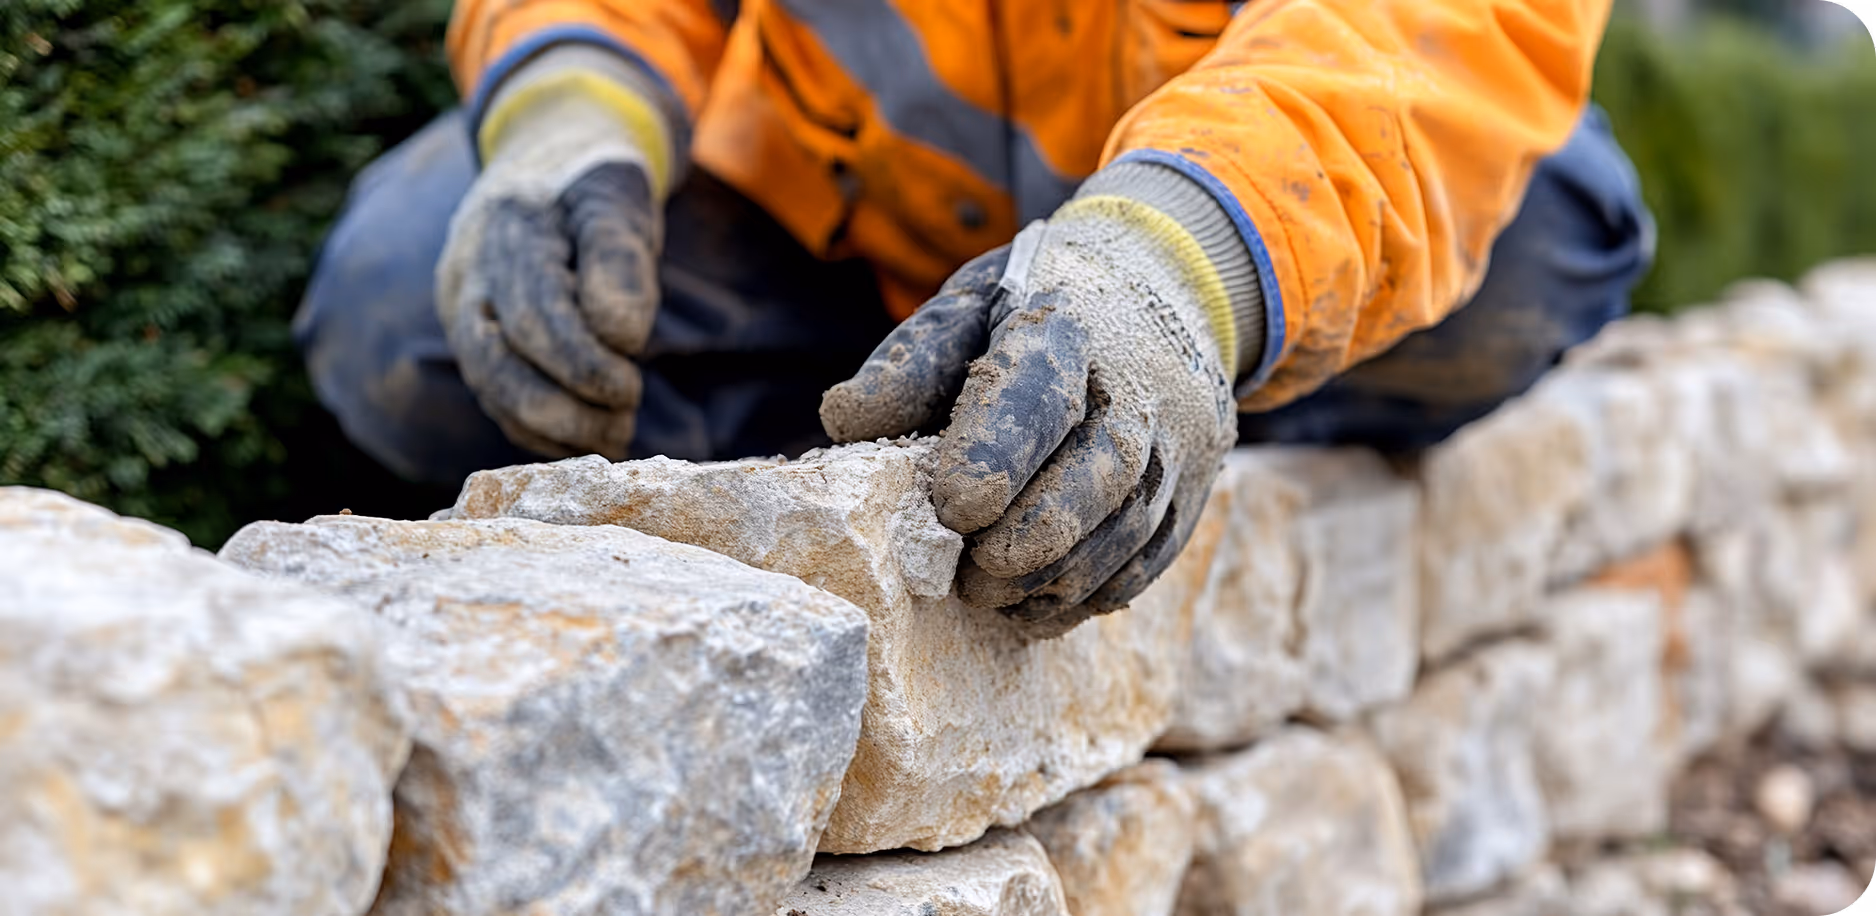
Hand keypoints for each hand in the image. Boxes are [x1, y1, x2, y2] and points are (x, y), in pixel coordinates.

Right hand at [436, 52, 671, 458]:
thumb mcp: (619, 203)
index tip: (631, 387)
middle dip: (564, 411)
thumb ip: (621, 261)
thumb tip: (620, 338)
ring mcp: (461, 310)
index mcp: (509, 231)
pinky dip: (538, 430)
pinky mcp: (472, 340)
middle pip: (497, 367)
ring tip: (614, 434)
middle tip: (624, 424)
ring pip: (490, 390)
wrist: (543, 164)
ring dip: (553, 429)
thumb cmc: (593, 189)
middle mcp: (470, 275)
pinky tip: (584, 438)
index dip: (583, 366)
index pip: (535, 319)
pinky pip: (495, 398)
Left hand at [823, 191, 1244, 633]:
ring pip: (1134, 522)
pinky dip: (1093, 592)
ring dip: (1062, 575)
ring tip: (991, 597)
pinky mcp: (1189, 488)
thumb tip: (844, 422)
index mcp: (1067, 324)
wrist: (1162, 286)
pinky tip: (1035, 608)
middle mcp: (1138, 382)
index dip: (998, 449)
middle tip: (973, 576)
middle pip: (1108, 466)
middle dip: (1039, 532)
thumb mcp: (969, 305)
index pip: (1040, 387)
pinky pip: (1152, 555)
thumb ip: (912, 363)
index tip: (952, 507)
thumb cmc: (1036, 307)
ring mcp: (1176, 440)